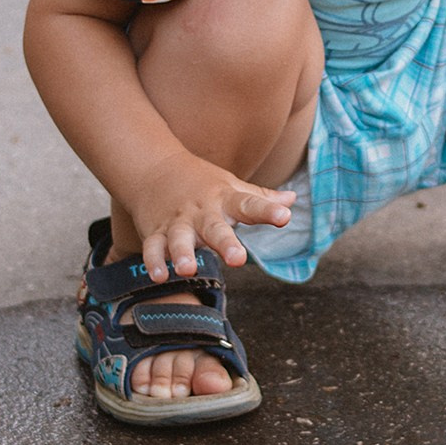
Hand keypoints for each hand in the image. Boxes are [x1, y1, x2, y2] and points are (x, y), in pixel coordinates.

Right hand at [120, 155, 293, 280]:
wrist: (154, 168)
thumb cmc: (202, 183)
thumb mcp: (232, 187)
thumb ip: (261, 198)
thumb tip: (292, 199)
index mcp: (226, 200)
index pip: (250, 204)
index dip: (268, 210)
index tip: (284, 215)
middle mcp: (202, 212)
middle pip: (215, 228)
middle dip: (225, 243)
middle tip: (238, 260)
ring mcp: (178, 222)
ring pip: (180, 238)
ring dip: (182, 254)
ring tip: (187, 270)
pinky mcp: (156, 232)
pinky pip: (153, 247)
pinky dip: (154, 261)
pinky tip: (159, 277)